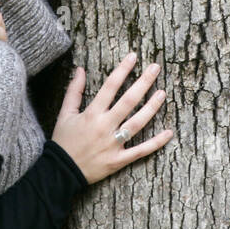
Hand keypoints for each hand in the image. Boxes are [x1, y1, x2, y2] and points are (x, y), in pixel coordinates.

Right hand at [51, 52, 173, 183]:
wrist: (60, 172)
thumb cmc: (63, 141)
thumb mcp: (64, 114)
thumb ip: (74, 91)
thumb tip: (80, 69)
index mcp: (91, 114)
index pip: (110, 87)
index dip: (122, 70)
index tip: (133, 56)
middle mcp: (104, 126)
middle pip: (128, 101)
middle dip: (143, 82)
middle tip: (155, 68)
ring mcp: (113, 144)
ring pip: (137, 123)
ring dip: (152, 107)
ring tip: (162, 93)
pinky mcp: (118, 160)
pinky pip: (141, 150)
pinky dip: (156, 143)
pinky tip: (169, 132)